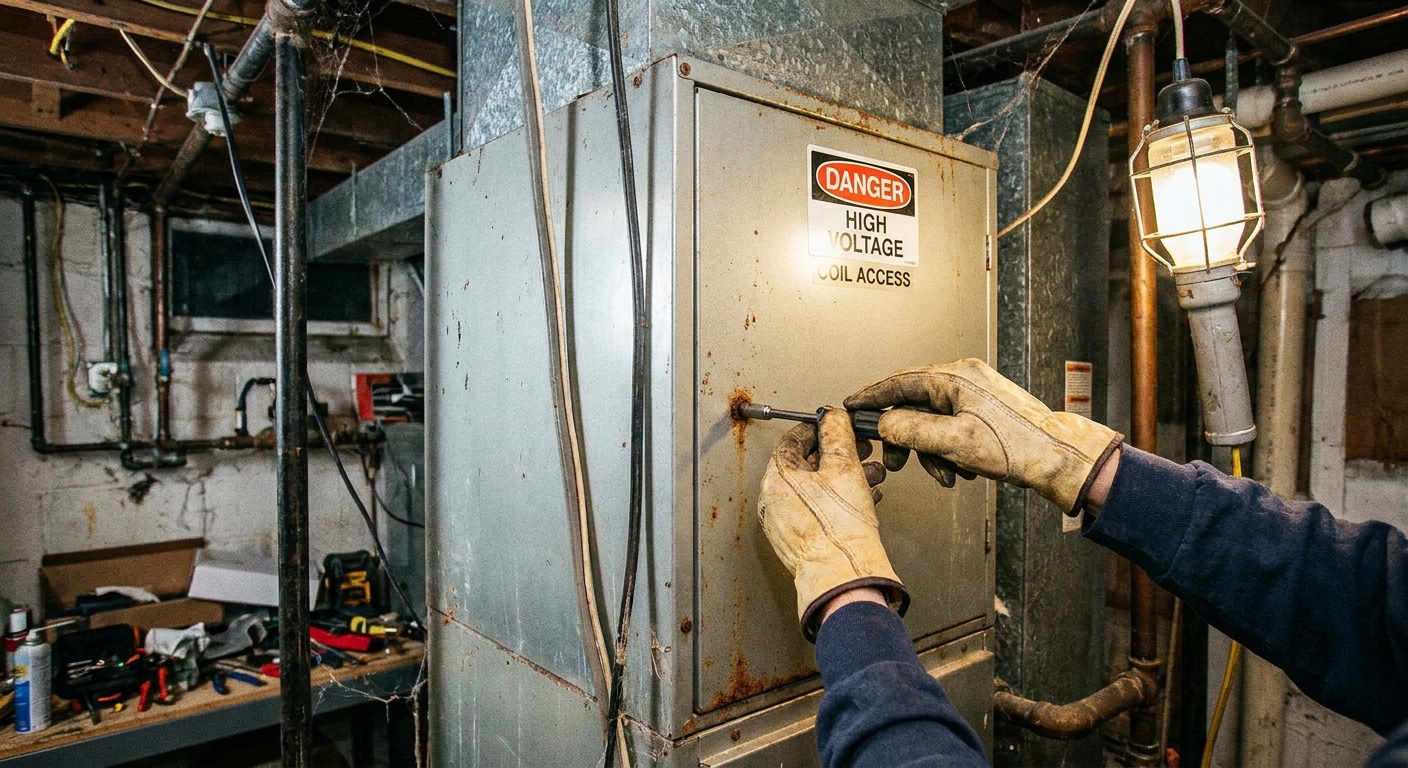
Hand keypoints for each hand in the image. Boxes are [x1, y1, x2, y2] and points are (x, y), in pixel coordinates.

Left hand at [758, 408, 908, 640]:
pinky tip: (865, 499)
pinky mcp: (799, 540)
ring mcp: (785, 523)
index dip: (819, 428)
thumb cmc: (840, 531)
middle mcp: (774, 501)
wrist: (845, 577)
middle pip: (806, 465)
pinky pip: (817, 510)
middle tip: (859, 450)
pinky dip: (839, 500)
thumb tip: (832, 416)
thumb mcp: (845, 468)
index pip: (792, 440)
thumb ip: (837, 434)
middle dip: (839, 455)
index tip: (835, 425)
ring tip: (871, 477)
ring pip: (816, 489)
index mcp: (776, 480)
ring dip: (845, 478)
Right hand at [845, 359, 1122, 514]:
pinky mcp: (985, 410)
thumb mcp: (953, 442)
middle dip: (906, 438)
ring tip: (945, 474)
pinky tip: (963, 470)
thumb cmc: (1015, 447)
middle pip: (915, 403)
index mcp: (955, 377)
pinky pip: (952, 427)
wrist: (1058, 459)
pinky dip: (949, 450)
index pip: (899, 381)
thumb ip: (910, 431)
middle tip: (896, 461)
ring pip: (933, 420)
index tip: (852, 407)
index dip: (872, 397)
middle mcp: (964, 378)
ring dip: (931, 451)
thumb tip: (884, 424)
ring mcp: (976, 393)